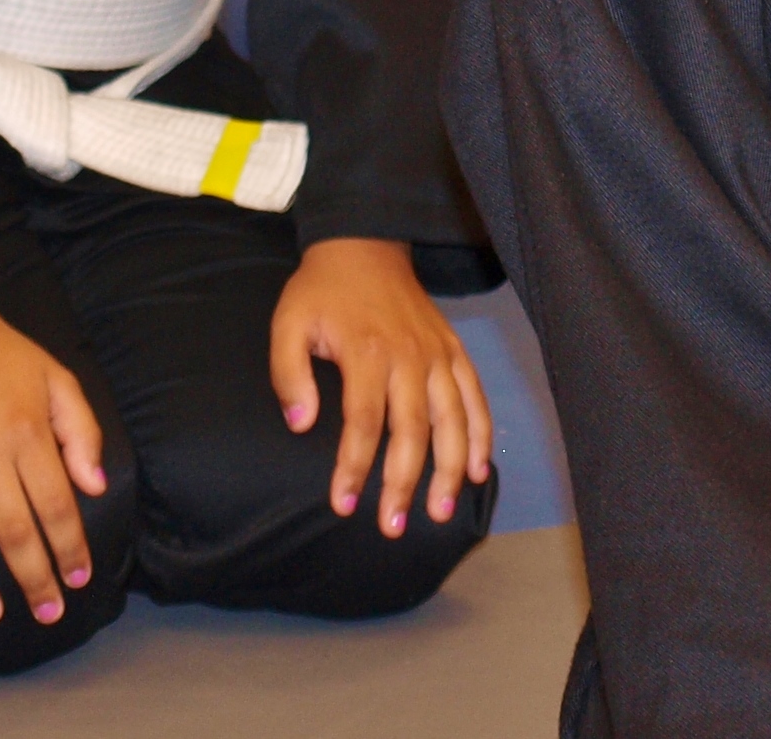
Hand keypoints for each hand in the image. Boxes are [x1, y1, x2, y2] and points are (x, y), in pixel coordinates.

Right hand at [0, 306, 107, 628]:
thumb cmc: (2, 353)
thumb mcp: (56, 378)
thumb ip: (81, 432)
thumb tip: (94, 487)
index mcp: (27, 433)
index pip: (57, 506)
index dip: (70, 548)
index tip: (77, 578)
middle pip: (14, 532)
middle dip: (34, 579)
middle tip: (46, 612)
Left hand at [270, 239, 494, 535]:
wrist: (364, 244)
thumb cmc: (321, 291)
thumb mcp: (289, 323)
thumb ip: (289, 374)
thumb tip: (301, 425)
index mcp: (367, 352)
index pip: (364, 423)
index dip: (354, 467)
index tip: (342, 505)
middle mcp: (409, 357)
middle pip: (413, 431)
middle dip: (403, 483)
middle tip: (391, 526)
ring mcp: (437, 354)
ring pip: (452, 420)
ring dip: (450, 470)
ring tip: (441, 511)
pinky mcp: (453, 350)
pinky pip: (475, 397)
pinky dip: (481, 434)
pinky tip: (478, 471)